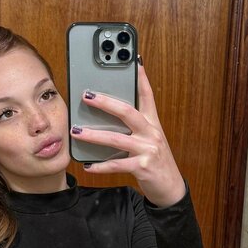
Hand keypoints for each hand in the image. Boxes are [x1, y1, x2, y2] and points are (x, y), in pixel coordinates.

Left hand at [70, 62, 185, 207]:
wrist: (170, 187)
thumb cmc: (155, 160)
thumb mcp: (149, 139)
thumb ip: (134, 125)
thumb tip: (110, 112)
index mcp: (152, 122)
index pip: (147, 95)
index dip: (141, 77)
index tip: (133, 60)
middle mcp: (151, 132)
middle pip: (128, 111)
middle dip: (106, 102)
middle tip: (86, 95)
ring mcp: (148, 149)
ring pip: (117, 138)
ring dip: (94, 135)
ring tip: (76, 131)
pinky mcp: (143, 167)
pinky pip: (117, 164)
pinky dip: (101, 166)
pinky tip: (88, 165)